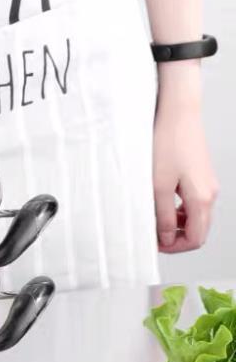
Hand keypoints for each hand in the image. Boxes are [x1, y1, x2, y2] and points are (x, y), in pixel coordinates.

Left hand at [153, 62, 217, 252]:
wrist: (178, 114)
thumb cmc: (167, 144)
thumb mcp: (158, 186)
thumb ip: (163, 216)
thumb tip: (166, 239)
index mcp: (202, 199)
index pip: (196, 239)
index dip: (174, 248)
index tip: (155, 244)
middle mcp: (210, 194)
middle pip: (198, 231)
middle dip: (175, 238)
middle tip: (152, 235)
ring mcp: (207, 185)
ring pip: (195, 218)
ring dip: (176, 224)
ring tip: (153, 218)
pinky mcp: (200, 176)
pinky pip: (192, 203)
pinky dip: (178, 210)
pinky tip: (160, 204)